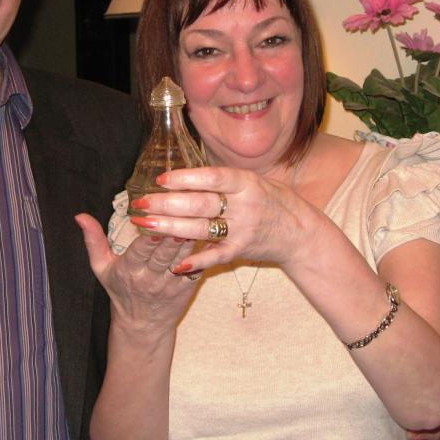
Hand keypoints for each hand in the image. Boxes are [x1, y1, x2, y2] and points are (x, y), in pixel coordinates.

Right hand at [75, 213, 198, 332]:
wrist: (142, 325)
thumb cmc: (120, 290)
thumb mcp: (101, 267)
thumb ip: (93, 240)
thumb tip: (80, 216)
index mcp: (128, 270)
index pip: (140, 250)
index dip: (149, 235)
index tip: (155, 218)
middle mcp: (150, 278)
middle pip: (164, 252)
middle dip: (173, 232)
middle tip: (183, 212)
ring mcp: (170, 283)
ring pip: (183, 257)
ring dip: (191, 237)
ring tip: (197, 216)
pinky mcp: (187, 287)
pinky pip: (196, 266)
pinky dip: (202, 251)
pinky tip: (208, 232)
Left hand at [126, 166, 316, 273]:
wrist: (299, 232)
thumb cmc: (271, 200)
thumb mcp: (253, 180)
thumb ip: (222, 180)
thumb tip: (183, 175)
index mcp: (246, 183)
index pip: (212, 178)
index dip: (185, 178)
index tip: (160, 179)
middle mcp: (245, 205)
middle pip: (200, 204)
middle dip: (166, 204)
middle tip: (140, 204)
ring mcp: (243, 230)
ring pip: (201, 230)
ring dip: (170, 228)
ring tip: (145, 224)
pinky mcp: (242, 250)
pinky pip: (216, 257)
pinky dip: (196, 262)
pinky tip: (175, 264)